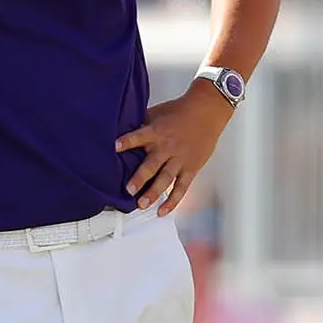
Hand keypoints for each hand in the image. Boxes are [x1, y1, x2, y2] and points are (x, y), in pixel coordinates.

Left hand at [115, 85, 233, 215]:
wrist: (207, 112)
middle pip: (152, 164)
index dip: (127, 141)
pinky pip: (182, 187)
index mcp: (157, 132)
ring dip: (153, 193)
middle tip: (129, 190)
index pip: (139, 136)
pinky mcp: (191, 168)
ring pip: (166, 179)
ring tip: (141, 204)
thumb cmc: (180, 111)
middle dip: (140, 178)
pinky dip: (173, 200)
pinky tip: (162, 211)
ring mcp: (180, 159)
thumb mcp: (158, 113)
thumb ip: (141, 124)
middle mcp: (167, 147)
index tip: (115, 147)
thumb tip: (120, 129)